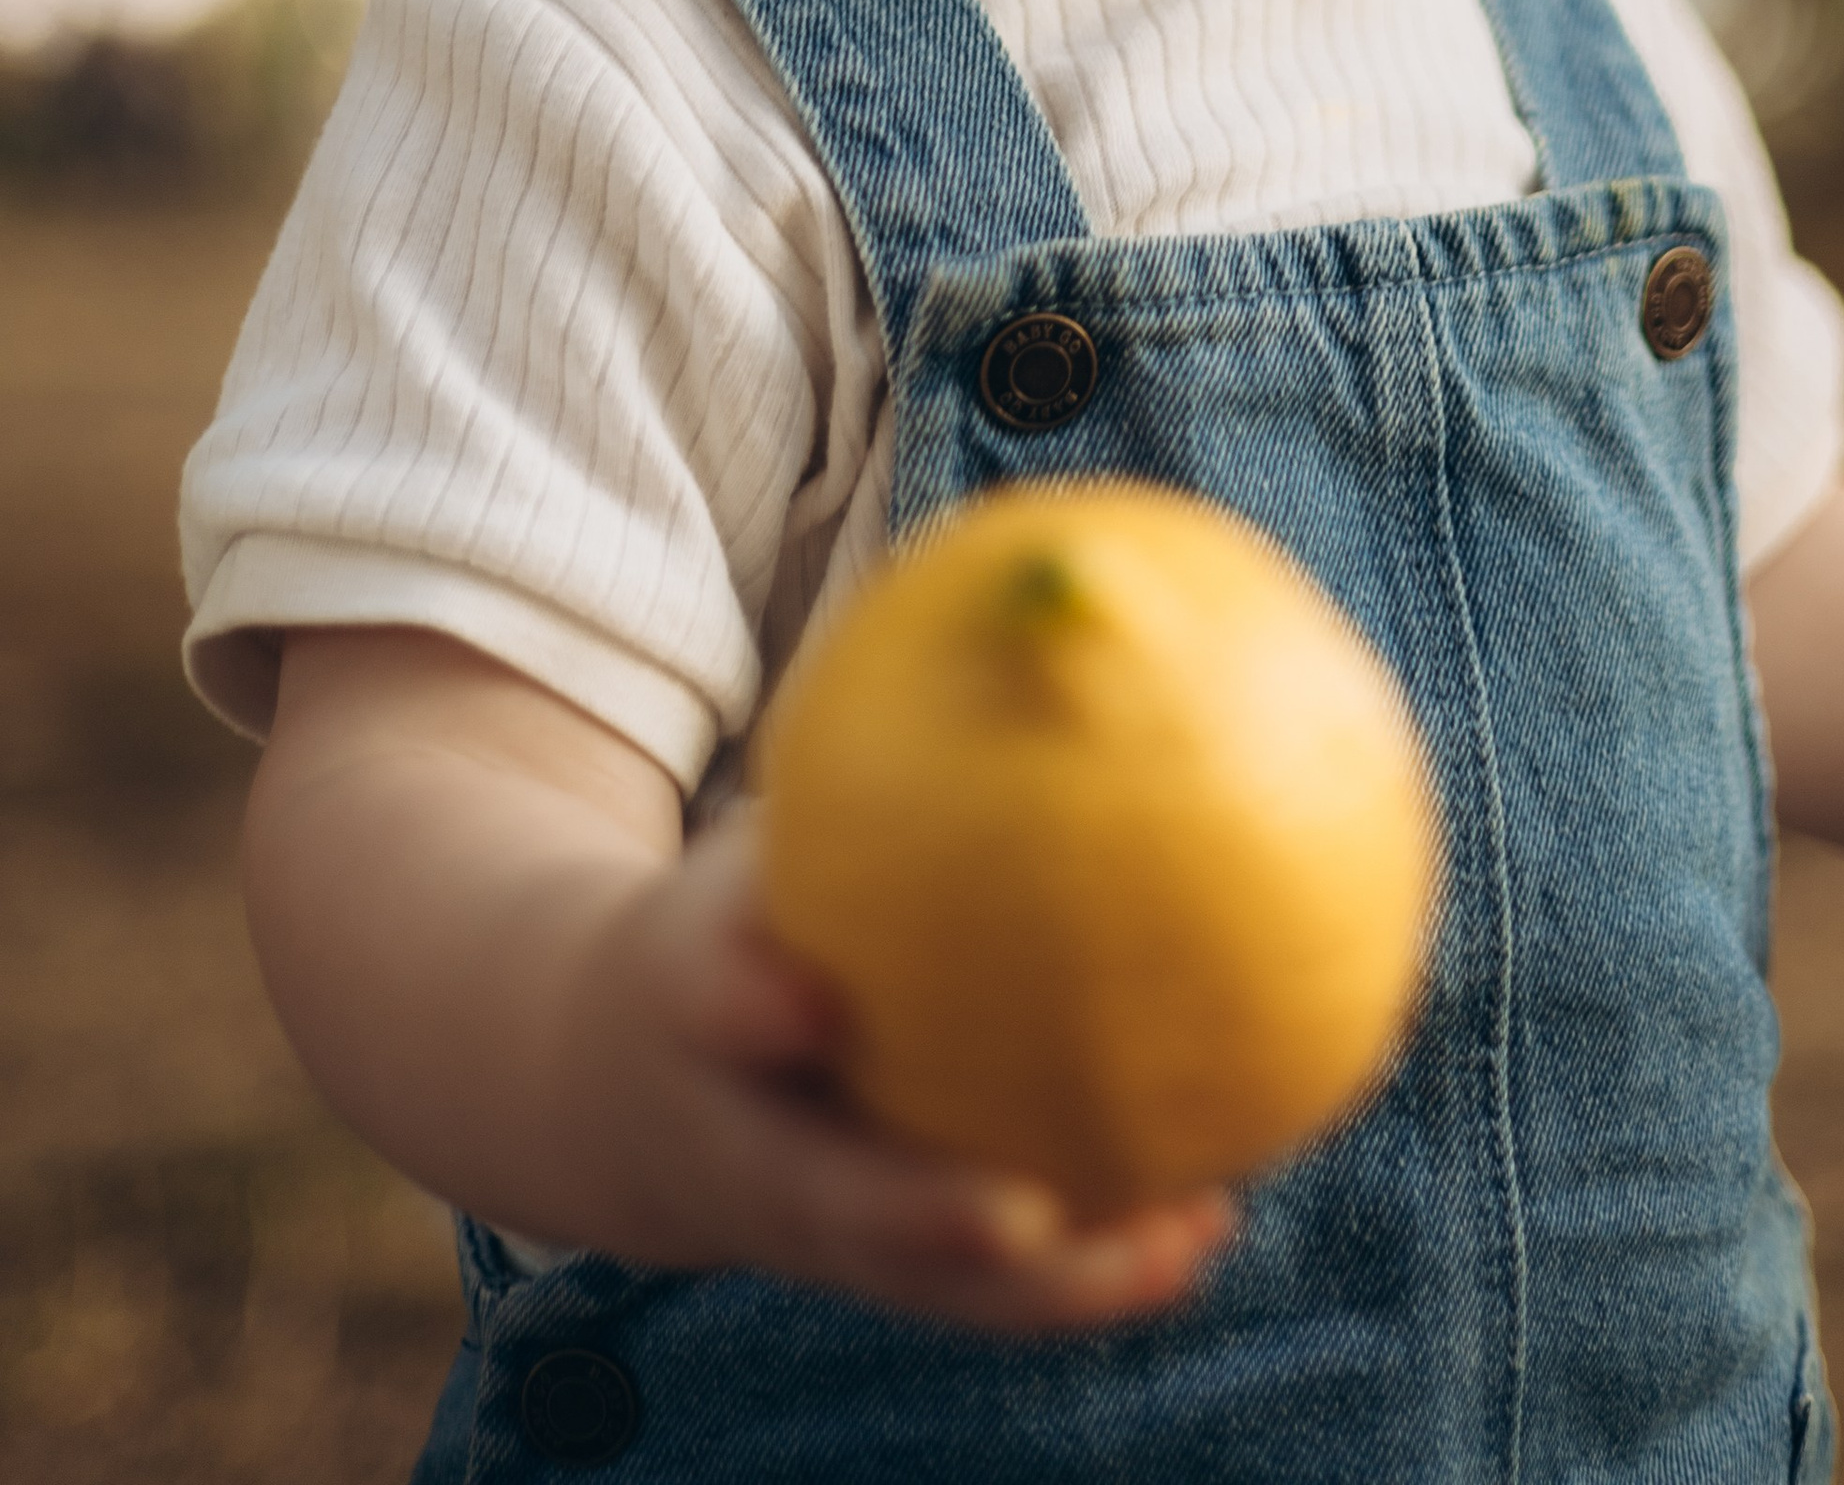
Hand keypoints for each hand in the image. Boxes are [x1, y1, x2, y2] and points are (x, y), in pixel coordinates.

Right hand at [244, 629, 1232, 1338]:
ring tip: (1189, 1228)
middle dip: (912, 1218)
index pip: (702, 997)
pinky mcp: (866, 1268)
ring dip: (1044, 1279)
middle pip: (816, 1202)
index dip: (744, 1001)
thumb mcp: (759, 835)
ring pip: (916, 1276)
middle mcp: (733, 1137)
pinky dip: (1091, 1256)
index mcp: (683, 1008)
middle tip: (1029, 1210)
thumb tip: (1053, 583)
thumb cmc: (727, 919)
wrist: (615, 1088)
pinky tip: (1211, 1203)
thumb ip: (863, 742)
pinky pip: (982, 1276)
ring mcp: (798, 1222)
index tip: (802, 1002)